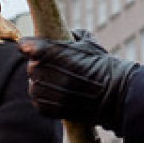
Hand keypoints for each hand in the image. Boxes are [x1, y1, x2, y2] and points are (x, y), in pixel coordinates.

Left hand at [21, 31, 136, 125]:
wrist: (117, 96)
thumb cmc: (104, 67)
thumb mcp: (90, 44)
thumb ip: (74, 35)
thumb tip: (68, 33)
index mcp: (56, 53)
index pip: (26, 46)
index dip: (29, 46)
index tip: (31, 48)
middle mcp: (51, 72)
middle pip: (31, 67)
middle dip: (40, 67)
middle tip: (55, 69)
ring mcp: (51, 92)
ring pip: (33, 85)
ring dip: (42, 84)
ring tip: (59, 84)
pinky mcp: (51, 109)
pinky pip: (38, 101)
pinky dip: (45, 99)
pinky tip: (59, 96)